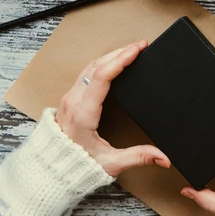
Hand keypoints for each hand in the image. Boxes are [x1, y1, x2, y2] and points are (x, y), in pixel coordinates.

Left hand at [55, 40, 170, 176]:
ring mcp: (69, 98)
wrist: (51, 170)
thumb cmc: (77, 167)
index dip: (121, 60)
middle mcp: (73, 101)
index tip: (136, 50)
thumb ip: (139, 157)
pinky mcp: (69, 99)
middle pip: (97, 65)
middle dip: (120, 52)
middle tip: (141, 45)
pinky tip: (113, 61)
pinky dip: (102, 62)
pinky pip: (85, 73)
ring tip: (131, 49)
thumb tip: (164, 158)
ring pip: (90, 66)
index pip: (102, 77)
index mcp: (83, 113)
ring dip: (111, 55)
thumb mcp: (111, 163)